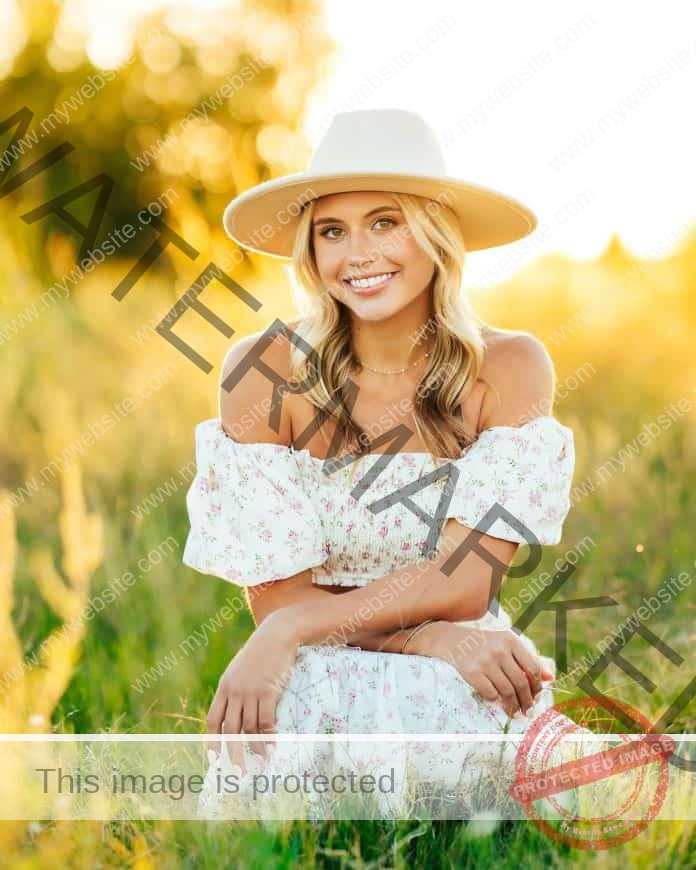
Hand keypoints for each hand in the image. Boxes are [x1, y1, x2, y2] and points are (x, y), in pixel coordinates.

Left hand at [205, 611, 300, 762]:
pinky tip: (272, 747)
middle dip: (232, 754)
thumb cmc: (260, 652)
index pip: (214, 720)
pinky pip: (266, 722)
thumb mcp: (240, 669)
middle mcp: (235, 692)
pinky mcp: (268, 692)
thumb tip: (236, 711)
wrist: (276, 634)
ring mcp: (251, 692)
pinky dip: (269, 738)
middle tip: (236, 773)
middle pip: (230, 730)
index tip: (214, 759)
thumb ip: (235, 689)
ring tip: (261, 762)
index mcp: (225, 687)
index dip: (212, 741)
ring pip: (250, 729)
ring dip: (255, 748)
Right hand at [414, 621, 552, 716]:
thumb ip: (526, 658)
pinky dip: (495, 700)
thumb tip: (550, 678)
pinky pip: (490, 693)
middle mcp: (499, 649)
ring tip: (514, 712)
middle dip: (527, 701)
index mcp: (510, 640)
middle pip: (521, 682)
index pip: (532, 669)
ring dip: (513, 706)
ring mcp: (485, 661)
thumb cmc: (481, 643)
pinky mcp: (471, 672)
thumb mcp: (504, 643)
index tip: (536, 697)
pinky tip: (495, 701)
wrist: (449, 639)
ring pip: (507, 691)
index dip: (537, 687)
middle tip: (527, 711)